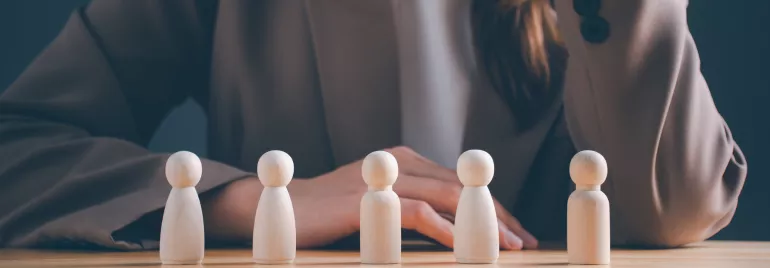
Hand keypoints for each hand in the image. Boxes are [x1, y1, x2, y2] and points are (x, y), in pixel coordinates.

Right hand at [289, 146, 537, 248]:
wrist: (279, 209)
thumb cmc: (331, 214)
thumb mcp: (379, 204)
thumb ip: (412, 208)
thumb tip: (453, 233)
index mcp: (404, 161)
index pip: (459, 182)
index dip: (492, 206)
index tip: (516, 233)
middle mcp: (397, 163)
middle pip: (461, 187)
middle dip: (497, 215)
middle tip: (524, 243)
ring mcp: (382, 179)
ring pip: (447, 198)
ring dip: (482, 224)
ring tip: (507, 248)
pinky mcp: (366, 201)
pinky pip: (417, 214)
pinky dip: (446, 231)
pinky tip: (465, 249)